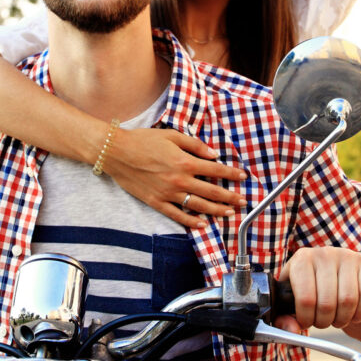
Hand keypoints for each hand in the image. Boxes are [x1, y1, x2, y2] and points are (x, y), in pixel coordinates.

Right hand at [102, 127, 246, 228]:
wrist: (116, 152)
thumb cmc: (143, 140)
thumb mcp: (172, 136)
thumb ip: (195, 145)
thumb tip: (214, 154)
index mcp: (185, 162)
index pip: (215, 170)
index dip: (232, 174)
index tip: (243, 177)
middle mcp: (180, 180)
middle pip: (211, 191)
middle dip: (230, 196)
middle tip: (243, 200)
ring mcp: (168, 193)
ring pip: (198, 206)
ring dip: (216, 210)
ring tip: (229, 213)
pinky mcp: (156, 202)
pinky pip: (177, 215)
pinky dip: (191, 222)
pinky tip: (202, 224)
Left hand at [274, 247, 360, 331]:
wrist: (342, 275)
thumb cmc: (313, 291)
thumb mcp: (294, 301)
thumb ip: (285, 318)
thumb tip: (292, 330)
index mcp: (301, 260)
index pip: (305, 299)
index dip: (306, 318)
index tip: (307, 322)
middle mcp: (323, 254)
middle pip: (327, 303)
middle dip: (325, 321)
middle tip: (323, 323)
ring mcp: (346, 256)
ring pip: (347, 300)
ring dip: (343, 319)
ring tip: (337, 318)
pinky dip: (360, 312)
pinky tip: (353, 313)